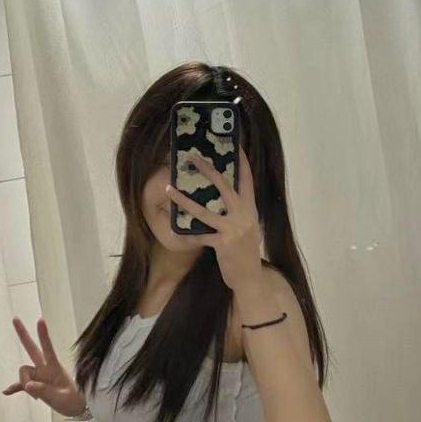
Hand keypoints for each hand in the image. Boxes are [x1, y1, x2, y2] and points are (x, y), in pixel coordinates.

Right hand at [4, 317, 85, 416]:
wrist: (77, 408)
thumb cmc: (73, 401)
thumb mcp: (60, 398)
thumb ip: (44, 391)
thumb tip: (27, 385)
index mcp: (54, 368)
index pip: (48, 349)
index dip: (44, 335)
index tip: (40, 320)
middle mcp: (45, 368)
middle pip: (32, 348)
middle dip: (23, 334)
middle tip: (15, 319)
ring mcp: (39, 375)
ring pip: (24, 372)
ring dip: (24, 384)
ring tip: (37, 399)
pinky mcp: (35, 385)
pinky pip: (21, 384)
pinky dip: (15, 387)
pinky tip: (6, 392)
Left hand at [166, 147, 263, 293]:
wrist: (251, 277)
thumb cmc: (245, 250)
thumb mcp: (247, 225)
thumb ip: (238, 210)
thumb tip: (219, 194)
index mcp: (250, 208)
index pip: (248, 179)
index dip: (242, 161)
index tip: (235, 144)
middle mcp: (244, 215)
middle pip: (224, 187)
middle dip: (208, 170)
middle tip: (193, 158)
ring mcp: (234, 229)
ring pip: (204, 211)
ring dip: (184, 200)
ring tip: (169, 189)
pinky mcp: (223, 244)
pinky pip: (200, 235)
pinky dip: (187, 234)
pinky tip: (176, 230)